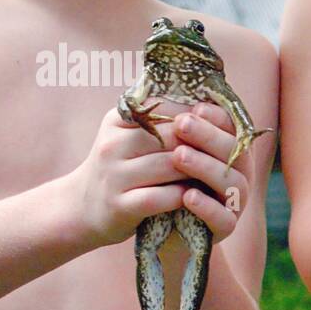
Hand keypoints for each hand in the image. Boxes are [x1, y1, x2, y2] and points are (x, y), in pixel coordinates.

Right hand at [69, 103, 251, 248]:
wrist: (83, 208)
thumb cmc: (121, 168)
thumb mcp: (130, 137)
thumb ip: (160, 120)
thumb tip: (207, 101)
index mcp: (118, 120)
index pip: (168, 110)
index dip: (198, 118)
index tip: (220, 128)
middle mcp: (113, 144)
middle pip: (173, 137)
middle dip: (203, 146)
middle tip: (227, 154)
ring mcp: (115, 175)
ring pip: (171, 166)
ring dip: (198, 171)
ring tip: (216, 175)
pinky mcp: (120, 205)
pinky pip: (162, 197)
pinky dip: (183, 197)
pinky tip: (195, 198)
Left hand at [165, 104, 255, 239]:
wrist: (157, 227)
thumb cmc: (166, 181)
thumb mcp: (168, 151)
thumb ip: (172, 128)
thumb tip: (159, 91)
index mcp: (229, 152)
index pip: (233, 129)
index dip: (217, 118)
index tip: (194, 108)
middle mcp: (238, 175)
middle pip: (235, 151)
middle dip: (208, 136)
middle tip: (182, 123)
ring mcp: (234, 203)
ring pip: (232, 183)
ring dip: (206, 166)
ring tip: (179, 156)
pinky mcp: (224, 229)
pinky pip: (223, 219)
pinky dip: (207, 207)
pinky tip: (187, 196)